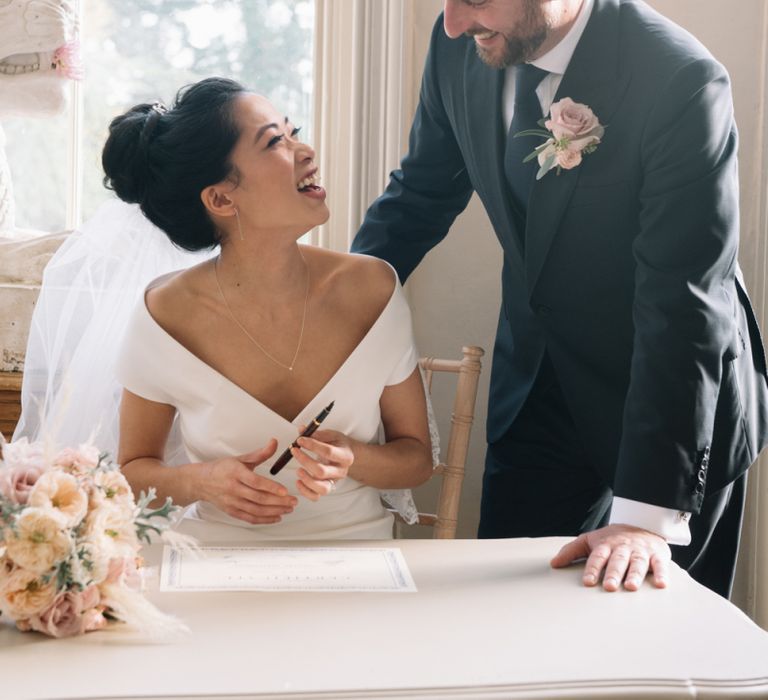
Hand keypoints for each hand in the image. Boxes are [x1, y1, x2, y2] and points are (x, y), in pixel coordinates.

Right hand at [199, 439, 297, 524]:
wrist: (201, 482)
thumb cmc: (221, 468)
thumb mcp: (241, 458)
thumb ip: (260, 453)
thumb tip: (274, 443)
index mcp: (236, 473)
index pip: (255, 482)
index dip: (271, 487)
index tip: (285, 490)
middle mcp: (233, 489)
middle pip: (258, 498)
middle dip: (278, 502)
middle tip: (293, 501)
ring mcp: (232, 502)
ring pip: (256, 510)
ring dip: (274, 512)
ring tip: (288, 509)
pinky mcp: (231, 511)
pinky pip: (250, 518)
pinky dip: (264, 520)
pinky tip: (276, 517)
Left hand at [291, 429, 354, 500]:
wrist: (346, 456)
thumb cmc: (337, 444)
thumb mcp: (331, 435)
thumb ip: (317, 433)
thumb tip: (302, 430)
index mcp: (345, 456)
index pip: (328, 452)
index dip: (312, 446)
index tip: (300, 440)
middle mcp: (341, 471)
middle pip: (322, 471)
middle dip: (305, 461)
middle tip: (294, 451)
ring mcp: (334, 482)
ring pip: (321, 488)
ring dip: (306, 480)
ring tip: (298, 470)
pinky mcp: (327, 488)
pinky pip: (316, 496)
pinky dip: (305, 491)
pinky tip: (298, 481)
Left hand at [550, 524, 670, 591]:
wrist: (641, 522)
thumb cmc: (612, 537)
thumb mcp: (590, 540)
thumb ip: (571, 551)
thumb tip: (553, 563)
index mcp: (606, 545)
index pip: (597, 557)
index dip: (592, 569)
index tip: (588, 582)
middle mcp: (623, 548)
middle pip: (618, 561)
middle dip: (613, 574)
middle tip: (609, 587)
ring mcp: (640, 551)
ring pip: (638, 563)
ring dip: (635, 575)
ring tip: (631, 587)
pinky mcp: (657, 555)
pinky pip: (660, 565)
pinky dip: (661, 574)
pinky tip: (661, 584)